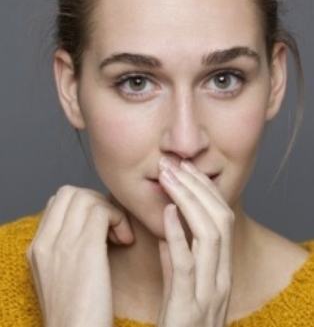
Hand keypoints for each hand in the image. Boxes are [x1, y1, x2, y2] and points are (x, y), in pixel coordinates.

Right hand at [26, 185, 133, 326]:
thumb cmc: (78, 316)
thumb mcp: (61, 279)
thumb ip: (65, 250)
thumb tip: (90, 227)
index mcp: (37, 248)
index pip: (58, 202)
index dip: (84, 206)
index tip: (100, 227)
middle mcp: (45, 241)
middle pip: (70, 193)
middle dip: (97, 202)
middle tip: (111, 227)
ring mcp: (62, 243)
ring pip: (87, 197)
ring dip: (109, 210)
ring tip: (120, 236)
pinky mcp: (85, 248)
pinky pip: (102, 210)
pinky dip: (119, 219)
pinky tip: (126, 241)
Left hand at [156, 160, 234, 326]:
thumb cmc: (177, 325)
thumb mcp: (181, 288)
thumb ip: (177, 258)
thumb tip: (169, 227)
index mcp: (220, 269)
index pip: (222, 218)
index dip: (205, 190)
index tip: (186, 168)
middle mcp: (221, 277)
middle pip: (220, 220)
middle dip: (198, 187)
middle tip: (175, 165)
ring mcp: (208, 293)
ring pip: (209, 235)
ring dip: (188, 202)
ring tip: (168, 179)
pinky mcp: (187, 307)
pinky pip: (185, 265)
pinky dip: (177, 234)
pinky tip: (166, 212)